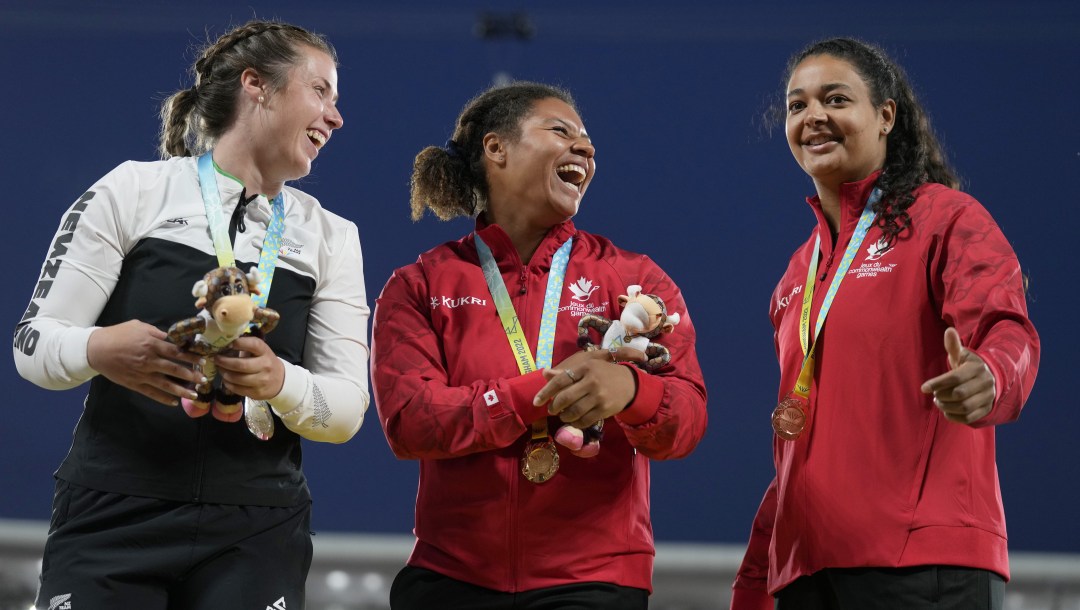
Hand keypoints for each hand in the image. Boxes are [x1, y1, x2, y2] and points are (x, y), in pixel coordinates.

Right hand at [87, 320, 203, 405]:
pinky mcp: (134, 383)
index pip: (177, 352)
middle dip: (192, 375)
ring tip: (195, 395)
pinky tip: (174, 402)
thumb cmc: (118, 334)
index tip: (204, 361)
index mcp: (151, 344)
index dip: (192, 357)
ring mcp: (141, 374)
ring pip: (165, 384)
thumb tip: (174, 337)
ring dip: (182, 390)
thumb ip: (157, 333)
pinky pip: (151, 393)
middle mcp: (149, 360)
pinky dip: (163, 398)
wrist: (95, 349)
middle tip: (205, 379)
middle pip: (175, 369)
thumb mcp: (139, 326)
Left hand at [214, 335, 284, 400]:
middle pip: (241, 365)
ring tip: (220, 369)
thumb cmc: (264, 362)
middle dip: (225, 362)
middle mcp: (265, 366)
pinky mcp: (256, 392)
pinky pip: (237, 389)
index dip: (240, 343)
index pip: (254, 345)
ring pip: (237, 378)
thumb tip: (224, 342)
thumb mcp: (260, 352)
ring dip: (224, 373)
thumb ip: (246, 346)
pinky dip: (228, 384)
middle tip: (216, 359)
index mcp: (265, 352)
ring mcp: (261, 381)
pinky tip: (226, 379)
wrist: (280, 380)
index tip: (229, 343)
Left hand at [533, 347, 644, 428]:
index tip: (536, 402)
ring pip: (573, 411)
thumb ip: (565, 373)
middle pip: (565, 398)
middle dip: (554, 407)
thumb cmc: (603, 375)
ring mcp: (599, 396)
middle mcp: (592, 381)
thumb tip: (544, 373)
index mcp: (585, 368)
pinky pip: (584, 420)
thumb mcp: (586, 369)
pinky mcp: (604, 409)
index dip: (545, 392)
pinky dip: (576, 423)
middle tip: (551, 410)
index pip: (560, 380)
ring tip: (563, 415)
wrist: (630, 383)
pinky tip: (574, 421)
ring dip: (564, 416)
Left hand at [920, 327, 995, 424]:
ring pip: (964, 407)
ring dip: (946, 407)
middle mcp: (985, 383)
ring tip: (938, 402)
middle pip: (959, 394)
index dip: (937, 383)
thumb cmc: (968, 367)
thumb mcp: (961, 356)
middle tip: (934, 395)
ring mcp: (988, 397)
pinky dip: (954, 417)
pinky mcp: (987, 409)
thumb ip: (953, 346)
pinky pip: (969, 417)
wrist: (991, 379)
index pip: (955, 378)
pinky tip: (946, 411)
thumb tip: (948, 331)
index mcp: (977, 368)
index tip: (923, 388)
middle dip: (941, 395)